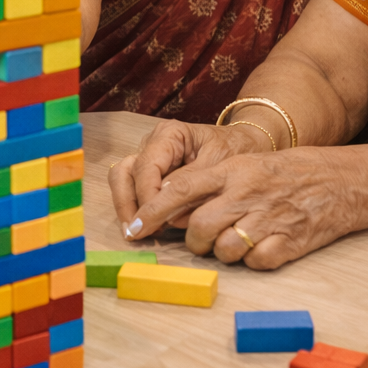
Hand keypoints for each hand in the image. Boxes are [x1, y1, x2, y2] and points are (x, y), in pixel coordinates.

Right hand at [109, 119, 272, 232]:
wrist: (245, 145)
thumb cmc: (234, 151)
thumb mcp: (219, 165)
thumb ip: (192, 187)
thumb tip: (169, 215)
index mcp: (169, 134)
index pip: (147, 167)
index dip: (147, 197)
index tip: (153, 224)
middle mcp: (152, 144)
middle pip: (125, 171)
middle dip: (127, 203)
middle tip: (135, 232)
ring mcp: (149, 158)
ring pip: (121, 178)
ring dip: (126, 206)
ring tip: (135, 233)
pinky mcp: (151, 173)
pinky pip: (132, 188)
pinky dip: (134, 207)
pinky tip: (144, 228)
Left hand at [119, 147, 361, 269]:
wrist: (335, 180)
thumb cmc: (278, 173)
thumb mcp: (241, 164)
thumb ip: (205, 182)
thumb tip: (165, 204)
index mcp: (231, 170)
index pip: (180, 188)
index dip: (152, 210)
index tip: (134, 228)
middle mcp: (246, 193)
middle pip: (199, 227)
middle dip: (193, 241)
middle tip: (199, 240)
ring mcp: (268, 219)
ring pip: (224, 250)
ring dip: (221, 252)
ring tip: (232, 241)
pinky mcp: (289, 243)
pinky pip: (254, 263)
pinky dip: (250, 261)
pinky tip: (257, 248)